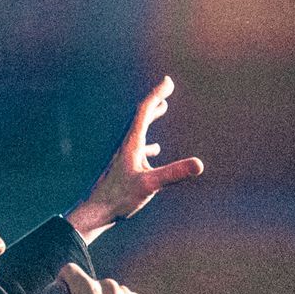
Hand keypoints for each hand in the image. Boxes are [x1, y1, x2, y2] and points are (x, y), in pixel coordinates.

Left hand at [66, 75, 205, 234]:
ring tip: (162, 109)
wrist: (94, 212)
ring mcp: (123, 156)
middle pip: (141, 116)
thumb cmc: (119, 198)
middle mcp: (126, 145)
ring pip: (139, 130)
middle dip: (155, 100)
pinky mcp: (123, 168)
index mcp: (131, 142)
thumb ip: (174, 173)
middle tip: (167, 88)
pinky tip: (154, 149)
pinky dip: (149, 142)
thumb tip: (200, 164)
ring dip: (151, 117)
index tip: (168, 82)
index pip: (144, 110)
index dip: (157, 94)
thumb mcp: (150, 184)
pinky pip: (138, 148)